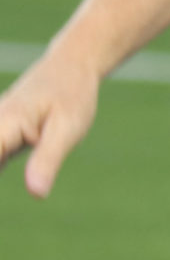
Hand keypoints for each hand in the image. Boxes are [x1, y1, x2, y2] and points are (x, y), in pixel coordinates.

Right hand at [0, 48, 102, 197]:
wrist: (72, 65)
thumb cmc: (72, 94)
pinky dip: (2, 162)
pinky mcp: (0, 135)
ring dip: (3, 162)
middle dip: (2, 163)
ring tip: (38, 147)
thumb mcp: (67, 128)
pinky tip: (25, 153)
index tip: (6, 168)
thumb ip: (48, 159)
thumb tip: (36, 194)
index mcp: (2, 126)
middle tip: (30, 155)